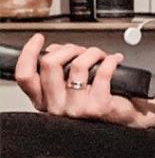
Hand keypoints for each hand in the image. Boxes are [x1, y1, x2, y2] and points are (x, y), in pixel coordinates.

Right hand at [13, 33, 154, 126]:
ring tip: (102, 56)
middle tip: (83, 50)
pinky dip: (111, 60)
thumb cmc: (99, 99)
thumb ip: (57, 70)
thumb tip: (53, 49)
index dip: (29, 53)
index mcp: (44, 101)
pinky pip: (102, 72)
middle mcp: (56, 107)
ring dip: (93, 53)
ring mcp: (76, 109)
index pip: (25, 76)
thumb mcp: (69, 86)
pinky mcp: (98, 107)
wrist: (126, 118)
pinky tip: (115, 60)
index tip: (39, 40)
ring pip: (78, 65)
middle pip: (50, 64)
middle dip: (70, 48)